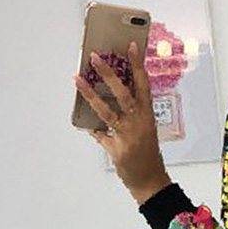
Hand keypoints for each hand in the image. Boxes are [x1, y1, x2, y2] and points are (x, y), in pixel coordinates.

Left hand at [74, 42, 171, 204]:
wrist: (150, 182)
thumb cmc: (147, 154)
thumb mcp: (145, 130)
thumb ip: (132, 113)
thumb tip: (109, 93)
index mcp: (148, 117)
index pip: (144, 86)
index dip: (138, 66)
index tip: (131, 46)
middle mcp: (139, 124)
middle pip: (123, 94)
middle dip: (109, 74)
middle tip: (95, 57)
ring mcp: (127, 137)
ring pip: (106, 111)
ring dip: (90, 94)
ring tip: (77, 78)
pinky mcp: (116, 149)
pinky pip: (98, 134)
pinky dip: (91, 128)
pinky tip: (83, 121)